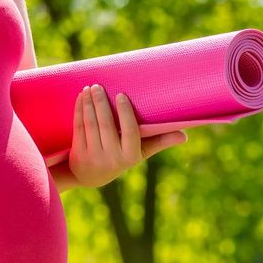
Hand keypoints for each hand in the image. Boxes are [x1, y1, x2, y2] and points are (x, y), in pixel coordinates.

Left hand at [68, 84, 187, 188]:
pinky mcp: (78, 154)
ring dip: (88, 103)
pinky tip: (81, 98)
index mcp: (130, 156)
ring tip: (90, 88)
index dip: (125, 112)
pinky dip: (79, 110)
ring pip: (90, 124)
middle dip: (101, 102)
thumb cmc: (120, 158)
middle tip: (99, 85)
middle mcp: (112, 158)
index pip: (130, 132)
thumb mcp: (140, 153)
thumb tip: (185, 136)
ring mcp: (93, 157)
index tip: (121, 94)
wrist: (90, 176)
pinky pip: (78, 127)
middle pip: (106, 125)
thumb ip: (159, 141)